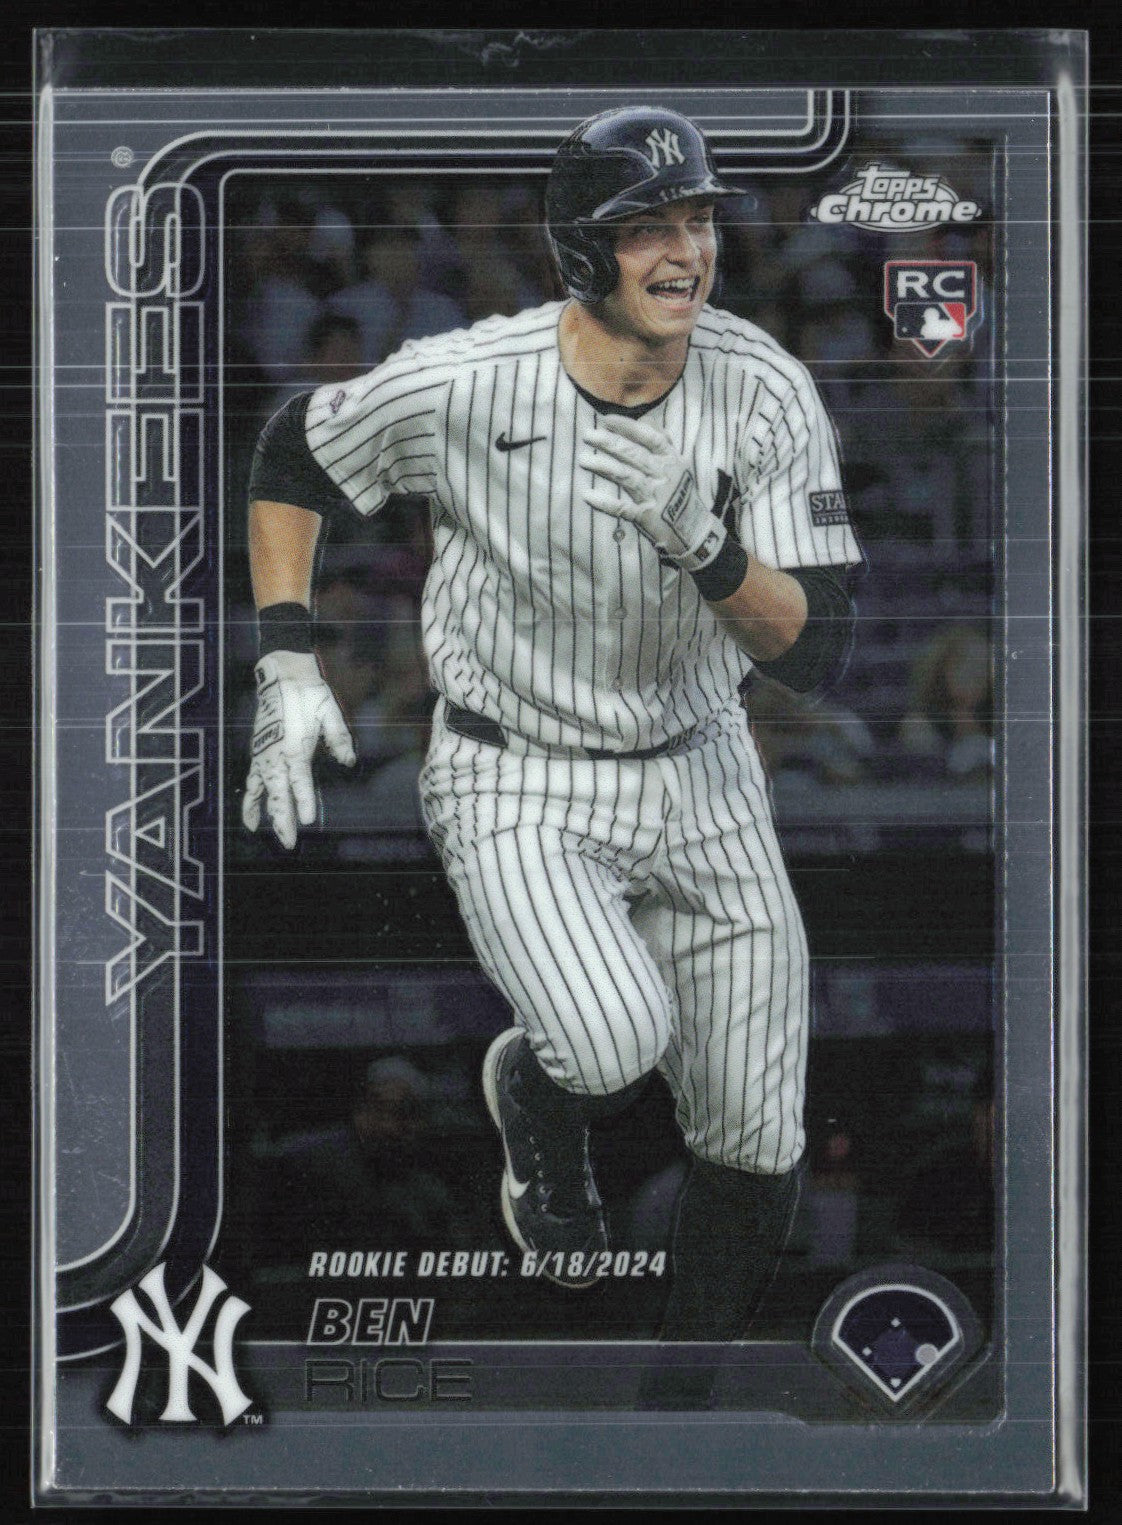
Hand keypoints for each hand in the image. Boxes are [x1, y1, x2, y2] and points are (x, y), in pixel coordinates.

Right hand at [242, 651, 355, 849]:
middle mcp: (276, 754)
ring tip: (259, 832)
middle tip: (288, 843)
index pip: (300, 781)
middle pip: (278, 794)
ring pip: (261, 790)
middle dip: (282, 819)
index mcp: (295, 747)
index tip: (308, 820)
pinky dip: (250, 798)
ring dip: (262, 812)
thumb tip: (349, 760)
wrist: (280, 675)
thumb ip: (338, 737)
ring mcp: (264, 754)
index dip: (304, 801)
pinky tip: (251, 815)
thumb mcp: (329, 710)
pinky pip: (252, 780)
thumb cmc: (308, 692)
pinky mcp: (258, 751)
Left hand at [579, 415, 726, 571]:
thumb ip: (662, 440)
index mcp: (670, 460)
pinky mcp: (646, 517)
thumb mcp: (678, 462)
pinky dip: (605, 502)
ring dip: (603, 467)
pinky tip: (587, 495)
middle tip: (587, 434)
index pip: (649, 437)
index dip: (627, 426)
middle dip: (609, 442)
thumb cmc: (680, 491)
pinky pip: (622, 508)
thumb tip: (644, 418)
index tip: (606, 419)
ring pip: (627, 477)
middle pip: (634, 454)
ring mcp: (654, 497)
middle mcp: (663, 475)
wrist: (694, 528)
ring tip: (583, 459)